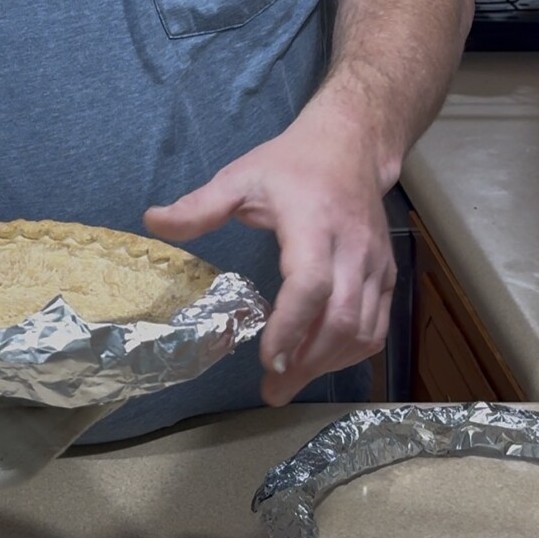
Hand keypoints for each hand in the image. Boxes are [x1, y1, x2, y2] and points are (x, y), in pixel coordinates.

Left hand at [143, 108, 394, 407]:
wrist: (351, 147)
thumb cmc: (291, 164)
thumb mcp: (240, 177)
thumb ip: (199, 206)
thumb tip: (151, 223)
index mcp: (313, 224)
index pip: (311, 284)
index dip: (290, 326)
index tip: (266, 358)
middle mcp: (352, 249)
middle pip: (340, 319)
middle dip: (307, 362)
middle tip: (273, 390)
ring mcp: (376, 264)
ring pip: (363, 330)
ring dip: (327, 363)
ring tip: (289, 380)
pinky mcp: (387, 275)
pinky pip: (376, 326)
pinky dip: (350, 352)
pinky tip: (318, 360)